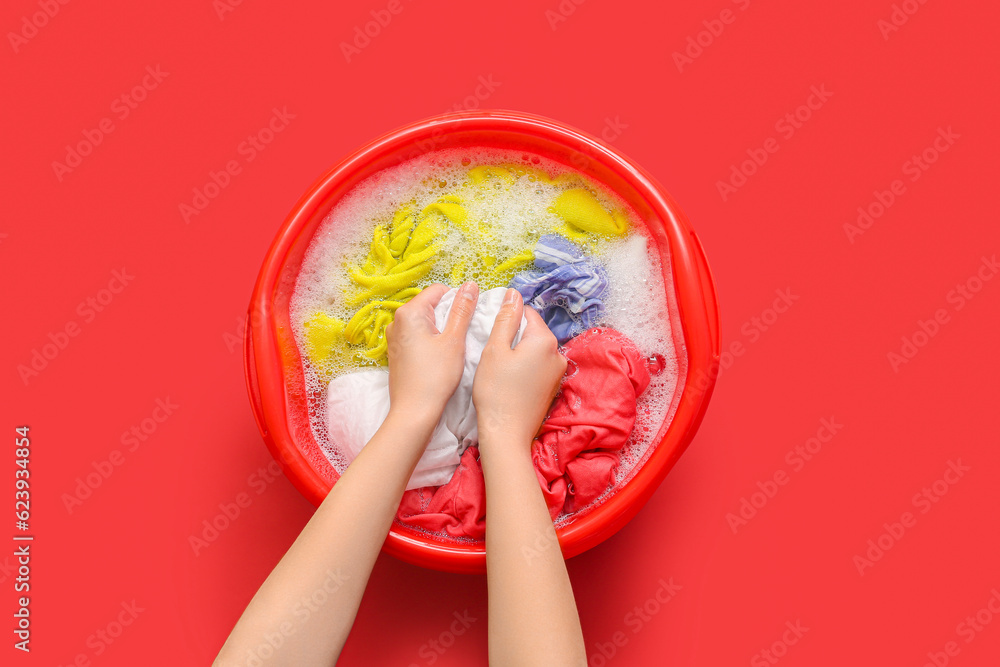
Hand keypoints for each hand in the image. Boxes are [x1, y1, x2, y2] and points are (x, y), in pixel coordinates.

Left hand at [385, 281, 477, 422]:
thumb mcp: (454, 340)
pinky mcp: (396, 352)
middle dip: (448, 316)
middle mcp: (397, 321)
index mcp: (409, 312)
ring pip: (424, 322)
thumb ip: (462, 310)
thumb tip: (470, 286)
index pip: (438, 291)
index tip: (467, 319)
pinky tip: (438, 358)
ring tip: (450, 349)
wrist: (414, 411)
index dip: (457, 301)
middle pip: (430, 305)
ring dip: (440, 330)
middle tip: (460, 336)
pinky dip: (430, 341)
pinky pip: (416, 336)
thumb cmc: (435, 376)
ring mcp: (394, 337)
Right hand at [473, 288, 566, 449]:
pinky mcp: (552, 388)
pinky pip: (537, 367)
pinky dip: (524, 369)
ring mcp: (558, 373)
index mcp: (545, 340)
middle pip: (532, 332)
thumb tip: (513, 294)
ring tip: (500, 369)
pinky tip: (509, 381)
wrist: (507, 434)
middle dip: (513, 337)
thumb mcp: (495, 349)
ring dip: (518, 353)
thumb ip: (505, 318)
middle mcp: (558, 354)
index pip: (527, 313)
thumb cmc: (496, 391)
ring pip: (534, 350)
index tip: (492, 334)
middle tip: (493, 354)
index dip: (506, 319)